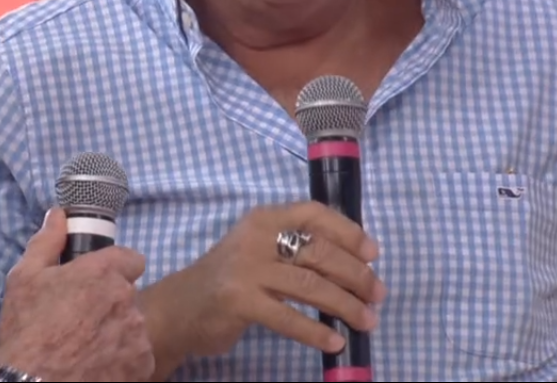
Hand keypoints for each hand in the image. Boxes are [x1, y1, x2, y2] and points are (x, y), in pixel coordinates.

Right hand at [0, 209, 154, 381]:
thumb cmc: (27, 330)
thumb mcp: (25, 279)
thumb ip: (47, 242)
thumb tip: (59, 215)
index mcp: (103, 273)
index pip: (132, 259)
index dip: (116, 269)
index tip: (98, 283)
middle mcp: (127, 300)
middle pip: (129, 295)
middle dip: (111, 304)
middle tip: (83, 321)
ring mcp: (137, 335)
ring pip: (133, 326)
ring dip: (118, 332)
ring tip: (88, 348)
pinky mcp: (141, 366)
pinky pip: (138, 356)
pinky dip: (123, 361)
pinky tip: (98, 367)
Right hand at [144, 203, 383, 361]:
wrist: (179, 308)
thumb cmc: (229, 279)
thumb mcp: (258, 250)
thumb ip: (294, 248)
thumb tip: (353, 263)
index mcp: (264, 219)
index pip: (314, 214)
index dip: (348, 232)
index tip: (373, 254)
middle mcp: (255, 237)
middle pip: (319, 252)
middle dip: (356, 276)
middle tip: (377, 295)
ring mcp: (246, 269)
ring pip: (310, 285)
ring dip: (345, 305)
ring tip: (366, 321)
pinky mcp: (239, 301)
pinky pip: (288, 318)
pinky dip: (316, 332)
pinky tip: (334, 342)